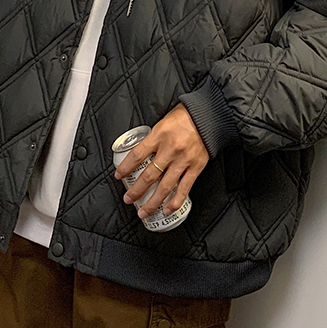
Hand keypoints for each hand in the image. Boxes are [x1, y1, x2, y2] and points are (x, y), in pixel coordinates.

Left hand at [113, 103, 208, 218]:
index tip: (119, 176)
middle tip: (128, 199)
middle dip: (136, 190)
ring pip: (165, 186)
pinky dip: (175, 201)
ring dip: (153, 202)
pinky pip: (184, 188)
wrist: (207, 116)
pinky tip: (167, 209)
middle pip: (149, 175)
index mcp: (159, 135)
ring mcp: (183, 160)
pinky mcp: (195, 167)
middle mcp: (170, 149)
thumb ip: (152, 139)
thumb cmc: (184, 117)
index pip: (137, 155)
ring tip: (144, 212)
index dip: (126, 168)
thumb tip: (140, 154)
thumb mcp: (162, 122)